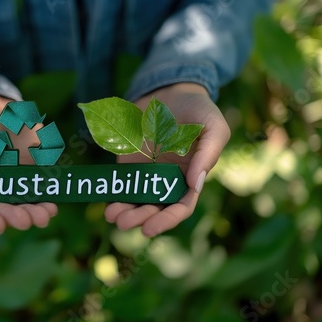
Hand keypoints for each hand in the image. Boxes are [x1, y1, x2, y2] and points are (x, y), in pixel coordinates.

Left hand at [105, 83, 229, 236]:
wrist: (170, 91)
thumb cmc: (198, 109)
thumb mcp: (214, 126)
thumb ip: (209, 153)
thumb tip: (194, 184)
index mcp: (190, 177)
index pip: (180, 207)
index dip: (166, 221)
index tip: (149, 230)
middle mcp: (167, 180)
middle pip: (155, 208)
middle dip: (140, 218)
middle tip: (124, 223)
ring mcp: (146, 172)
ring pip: (136, 200)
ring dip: (124, 211)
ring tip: (112, 216)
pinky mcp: (128, 162)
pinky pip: (121, 182)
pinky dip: (114, 195)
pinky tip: (106, 203)